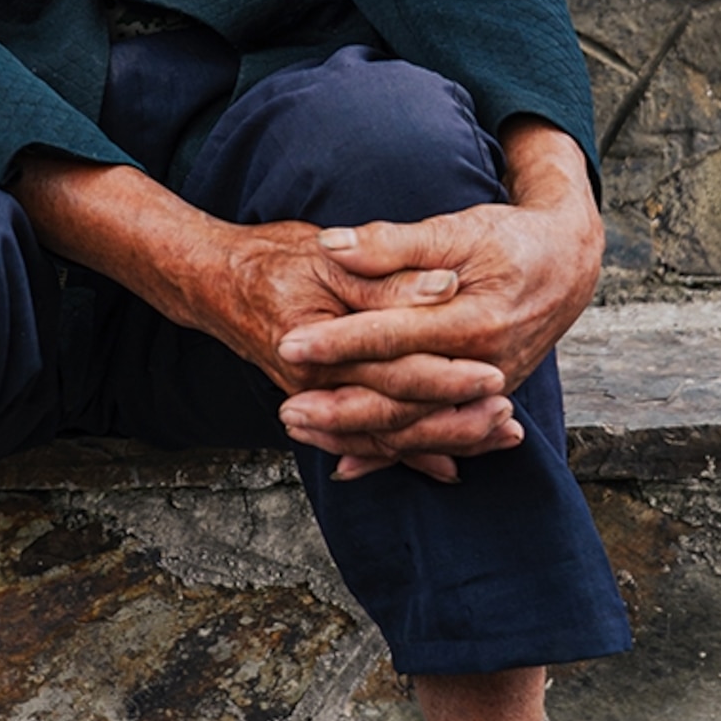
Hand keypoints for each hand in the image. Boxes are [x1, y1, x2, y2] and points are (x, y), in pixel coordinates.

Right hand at [13, 153, 515, 483]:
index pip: (395, 366)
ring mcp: (317, 401)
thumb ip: (386, 274)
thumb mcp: (327, 255)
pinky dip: (408, 454)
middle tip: (508, 422)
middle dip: (456, 421)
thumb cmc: (270, 257)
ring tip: (496, 439)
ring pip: (387, 436)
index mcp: (319, 345)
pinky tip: (448, 464)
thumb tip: (443, 285)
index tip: (494, 377)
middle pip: (397, 414)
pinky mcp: (321, 405)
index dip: (446, 373)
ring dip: (442, 441)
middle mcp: (316, 385)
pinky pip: (368, 440)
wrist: (212, 280)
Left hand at [274, 120, 603, 477]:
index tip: (290, 344)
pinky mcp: (484, 401)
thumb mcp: (455, 228)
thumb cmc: (507, 240)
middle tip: (287, 409)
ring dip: (356, 433)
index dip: (341, 341)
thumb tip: (335, 247)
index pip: (395, 336)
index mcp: (474, 319)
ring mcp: (488, 391)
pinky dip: (391, 452)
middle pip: (402, 397)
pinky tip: (348, 462)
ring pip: (414, 426)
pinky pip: (433, 434)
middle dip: (340, 405)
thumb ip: (394, 243)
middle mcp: (484, 366)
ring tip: (303, 432)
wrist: (566, 264)